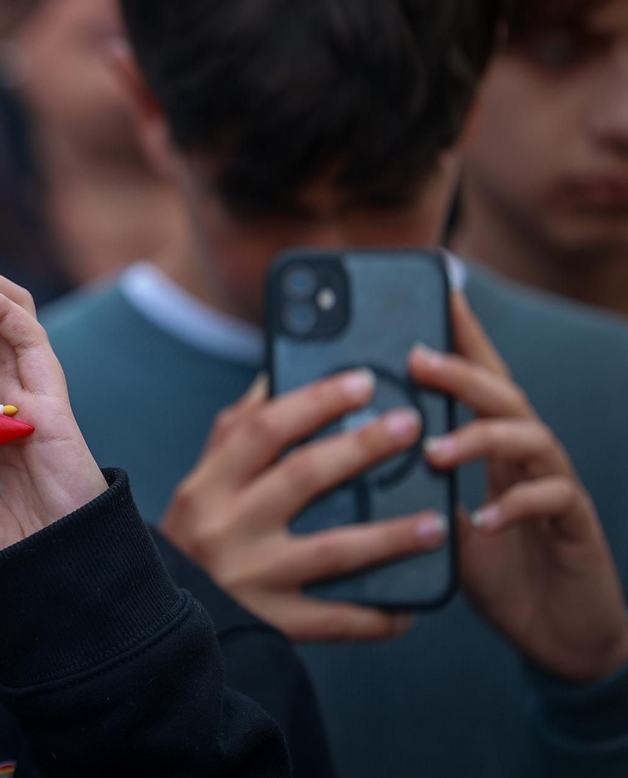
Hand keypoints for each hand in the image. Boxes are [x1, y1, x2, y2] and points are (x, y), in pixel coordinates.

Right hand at [161, 371, 447, 640]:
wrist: (160, 612)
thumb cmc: (194, 533)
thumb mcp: (202, 480)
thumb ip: (236, 432)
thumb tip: (276, 377)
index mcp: (210, 484)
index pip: (264, 429)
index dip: (315, 401)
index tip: (363, 382)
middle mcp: (227, 526)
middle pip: (302, 477)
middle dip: (362, 448)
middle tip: (409, 425)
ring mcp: (250, 576)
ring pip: (330, 550)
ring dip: (388, 536)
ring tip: (437, 522)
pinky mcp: (270, 621)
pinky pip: (332, 620)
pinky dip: (374, 616)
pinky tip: (409, 607)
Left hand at [416, 294, 627, 682]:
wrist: (558, 631)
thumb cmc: (491, 567)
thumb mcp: (435, 519)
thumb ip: (407, 483)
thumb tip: (346, 450)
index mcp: (491, 444)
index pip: (477, 377)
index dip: (461, 333)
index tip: (436, 291)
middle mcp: (526, 454)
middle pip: (501, 393)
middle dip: (460, 371)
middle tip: (415, 359)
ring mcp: (555, 484)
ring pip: (530, 437)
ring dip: (479, 437)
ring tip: (434, 451)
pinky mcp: (575, 526)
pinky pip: (552, 500)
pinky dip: (516, 505)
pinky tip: (483, 518)